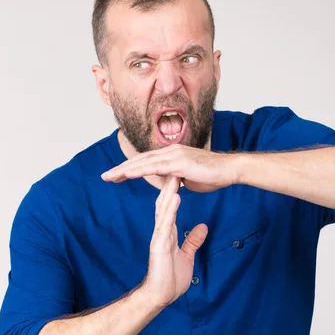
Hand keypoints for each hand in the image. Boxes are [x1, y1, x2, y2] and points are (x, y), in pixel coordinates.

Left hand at [101, 144, 239, 191]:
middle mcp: (170, 151)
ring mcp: (174, 155)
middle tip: (104, 176)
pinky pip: (155, 167)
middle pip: (139, 160)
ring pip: (143, 162)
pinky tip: (127, 174)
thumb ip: (177, 179)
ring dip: (125, 170)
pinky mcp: (179, 162)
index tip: (115, 176)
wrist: (230, 170)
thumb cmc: (213, 175)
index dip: (128, 168)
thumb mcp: (189, 178)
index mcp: (171, 155)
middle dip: (120, 169)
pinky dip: (140, 170)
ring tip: (110, 176)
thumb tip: (172, 183)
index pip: (145, 161)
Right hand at [140, 175, 207, 307]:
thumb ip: (193, 240)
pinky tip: (175, 197)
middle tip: (176, 165)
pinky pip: (166, 223)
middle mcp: (161, 230)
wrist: (159, 295)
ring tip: (176, 174)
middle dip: (170, 184)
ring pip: (163, 209)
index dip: (175, 188)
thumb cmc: (170, 278)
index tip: (182, 172)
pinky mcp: (159, 245)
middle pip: (164, 201)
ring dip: (170, 191)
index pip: (170, 205)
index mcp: (167, 231)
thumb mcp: (187, 256)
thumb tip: (202, 227)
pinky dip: (170, 209)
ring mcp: (159, 236)